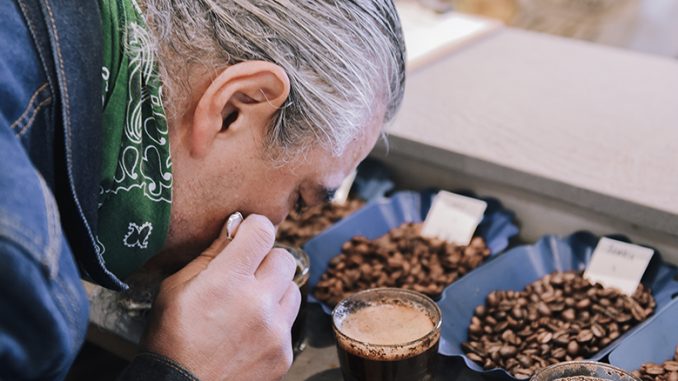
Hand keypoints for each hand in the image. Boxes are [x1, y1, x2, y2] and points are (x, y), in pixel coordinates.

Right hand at [142, 214, 300, 380]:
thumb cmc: (170, 339)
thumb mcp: (175, 288)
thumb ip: (210, 254)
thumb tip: (234, 227)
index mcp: (228, 280)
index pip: (263, 231)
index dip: (254, 228)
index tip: (246, 234)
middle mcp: (258, 302)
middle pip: (284, 258)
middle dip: (266, 260)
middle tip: (246, 273)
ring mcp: (275, 330)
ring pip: (292, 290)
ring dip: (274, 291)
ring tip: (249, 305)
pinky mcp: (284, 353)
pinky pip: (289, 323)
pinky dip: (274, 323)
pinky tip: (249, 332)